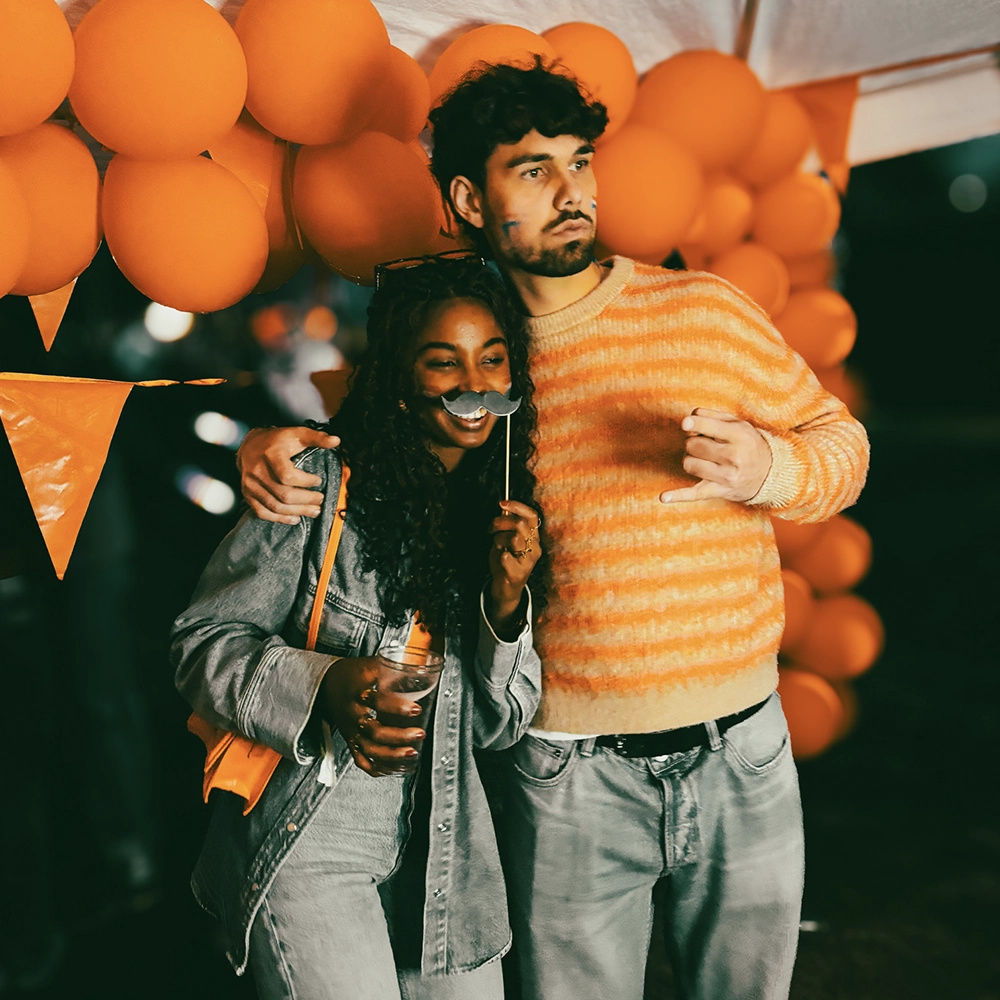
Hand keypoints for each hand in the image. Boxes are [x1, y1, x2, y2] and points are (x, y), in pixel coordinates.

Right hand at [237, 426, 338, 523]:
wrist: (249, 445)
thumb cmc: (277, 440)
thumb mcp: (297, 434)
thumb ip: (317, 438)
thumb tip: (336, 441)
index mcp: (271, 455)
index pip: (287, 476)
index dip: (306, 482)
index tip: (318, 481)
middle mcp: (257, 471)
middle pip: (284, 494)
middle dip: (306, 500)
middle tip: (320, 500)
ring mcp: (250, 484)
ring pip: (276, 506)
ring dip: (298, 511)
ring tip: (314, 511)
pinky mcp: (247, 494)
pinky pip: (263, 512)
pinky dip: (280, 519)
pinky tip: (295, 518)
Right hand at [316, 656, 426, 776]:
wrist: (325, 685)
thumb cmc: (350, 675)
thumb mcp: (368, 665)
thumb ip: (392, 667)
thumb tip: (418, 664)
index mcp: (357, 694)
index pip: (376, 702)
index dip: (397, 707)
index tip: (415, 709)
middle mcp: (353, 715)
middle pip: (375, 732)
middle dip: (399, 736)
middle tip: (419, 734)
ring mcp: (351, 731)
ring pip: (369, 750)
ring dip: (392, 755)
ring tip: (412, 753)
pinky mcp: (350, 741)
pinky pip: (361, 760)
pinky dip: (377, 768)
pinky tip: (393, 768)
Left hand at [487, 500, 541, 634]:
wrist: (506, 589)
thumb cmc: (506, 563)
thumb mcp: (507, 540)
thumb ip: (507, 526)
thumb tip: (503, 508)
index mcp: (533, 538)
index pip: (532, 515)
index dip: (517, 506)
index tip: (502, 504)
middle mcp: (535, 548)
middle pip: (520, 524)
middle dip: (500, 522)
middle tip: (491, 529)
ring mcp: (528, 561)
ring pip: (514, 538)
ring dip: (499, 538)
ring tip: (496, 545)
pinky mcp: (519, 573)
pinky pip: (506, 556)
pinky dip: (499, 554)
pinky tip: (500, 558)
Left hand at [659, 408, 771, 504]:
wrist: (768, 474)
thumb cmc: (747, 444)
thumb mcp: (738, 424)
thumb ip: (713, 417)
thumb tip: (688, 420)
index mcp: (739, 436)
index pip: (709, 427)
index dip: (694, 424)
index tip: (685, 424)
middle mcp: (733, 457)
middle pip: (693, 445)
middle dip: (693, 442)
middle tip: (705, 444)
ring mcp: (726, 476)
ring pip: (688, 464)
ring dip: (690, 459)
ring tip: (704, 458)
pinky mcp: (718, 491)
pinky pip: (694, 494)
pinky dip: (678, 496)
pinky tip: (663, 498)